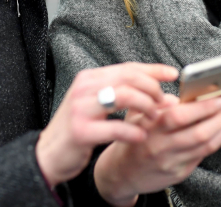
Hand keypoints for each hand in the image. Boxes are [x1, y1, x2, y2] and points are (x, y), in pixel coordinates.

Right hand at [35, 62, 177, 187]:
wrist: (48, 154)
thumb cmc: (78, 128)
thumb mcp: (96, 103)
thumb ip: (122, 92)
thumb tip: (158, 89)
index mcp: (90, 78)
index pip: (128, 67)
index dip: (153, 70)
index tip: (173, 74)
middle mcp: (84, 88)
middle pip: (129, 78)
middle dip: (152, 88)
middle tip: (162, 102)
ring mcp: (80, 108)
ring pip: (125, 96)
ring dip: (146, 106)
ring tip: (153, 117)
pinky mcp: (80, 131)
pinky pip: (115, 127)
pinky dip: (133, 131)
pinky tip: (141, 136)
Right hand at [94, 95, 220, 206]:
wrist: (120, 173)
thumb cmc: (131, 137)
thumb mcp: (136, 114)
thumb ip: (158, 102)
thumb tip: (184, 95)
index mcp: (150, 127)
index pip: (180, 116)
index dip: (203, 107)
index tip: (219, 97)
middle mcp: (161, 146)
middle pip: (199, 133)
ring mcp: (172, 162)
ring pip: (206, 146)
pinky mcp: (179, 174)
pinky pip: (202, 156)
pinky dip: (217, 141)